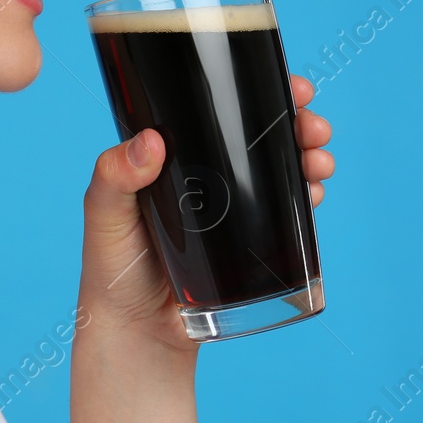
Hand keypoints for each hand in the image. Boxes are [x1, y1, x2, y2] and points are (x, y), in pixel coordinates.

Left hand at [77, 74, 334, 354]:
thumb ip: (114, 178)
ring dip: (308, 156)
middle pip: (259, 133)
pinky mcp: (248, 241)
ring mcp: (230, 207)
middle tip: (313, 128)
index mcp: (172, 154)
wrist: (137, 335)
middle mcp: (205, 174)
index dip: (258, 90)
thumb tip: (149, 142)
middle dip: (296, 122)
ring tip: (319, 162)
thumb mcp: (103, 215)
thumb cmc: (111, 269)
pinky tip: (313, 194)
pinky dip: (305, 196)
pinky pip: (285, 211)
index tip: (293, 87)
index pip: (218, 108)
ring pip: (278, 168)